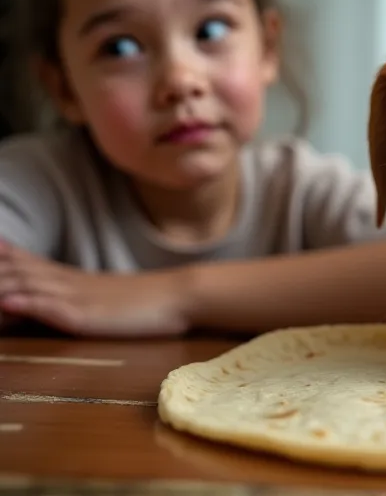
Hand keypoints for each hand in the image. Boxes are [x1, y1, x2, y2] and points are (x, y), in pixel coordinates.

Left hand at [0, 241, 189, 337]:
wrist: (178, 297)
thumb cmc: (143, 302)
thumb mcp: (100, 297)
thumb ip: (70, 292)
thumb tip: (44, 294)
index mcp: (66, 277)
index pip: (18, 259)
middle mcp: (64, 281)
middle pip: (12, 269)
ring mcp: (74, 296)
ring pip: (24, 284)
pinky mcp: (85, 315)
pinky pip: (50, 306)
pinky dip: (25, 301)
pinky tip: (7, 299)